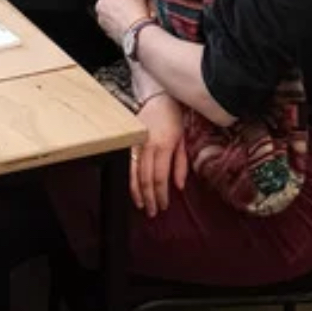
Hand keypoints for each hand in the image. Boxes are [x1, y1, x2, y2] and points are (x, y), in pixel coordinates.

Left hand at [95, 0, 150, 45]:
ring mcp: (101, 18)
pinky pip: (109, 23)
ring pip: (108, 12)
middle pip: (109, 1)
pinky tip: (126, 25)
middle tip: (129, 7)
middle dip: (117, 3)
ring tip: (128, 17)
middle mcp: (101, 5)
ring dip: (116, 13)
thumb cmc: (137, 15)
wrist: (136, 33)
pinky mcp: (104, 29)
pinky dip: (115, 23)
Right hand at [129, 94, 187, 217]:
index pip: (160, 177)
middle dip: (149, 198)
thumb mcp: (183, 140)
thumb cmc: (174, 119)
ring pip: (133, 173)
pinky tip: (131, 189)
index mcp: (164, 146)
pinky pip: (127, 164)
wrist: (159, 98)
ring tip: (141, 205)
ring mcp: (137, 144)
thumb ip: (181, 164)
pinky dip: (128, 179)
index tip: (164, 206)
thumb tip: (179, 186)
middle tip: (152, 212)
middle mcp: (148, 146)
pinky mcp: (130, 142)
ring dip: (137, 192)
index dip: (161, 195)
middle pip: (146, 179)